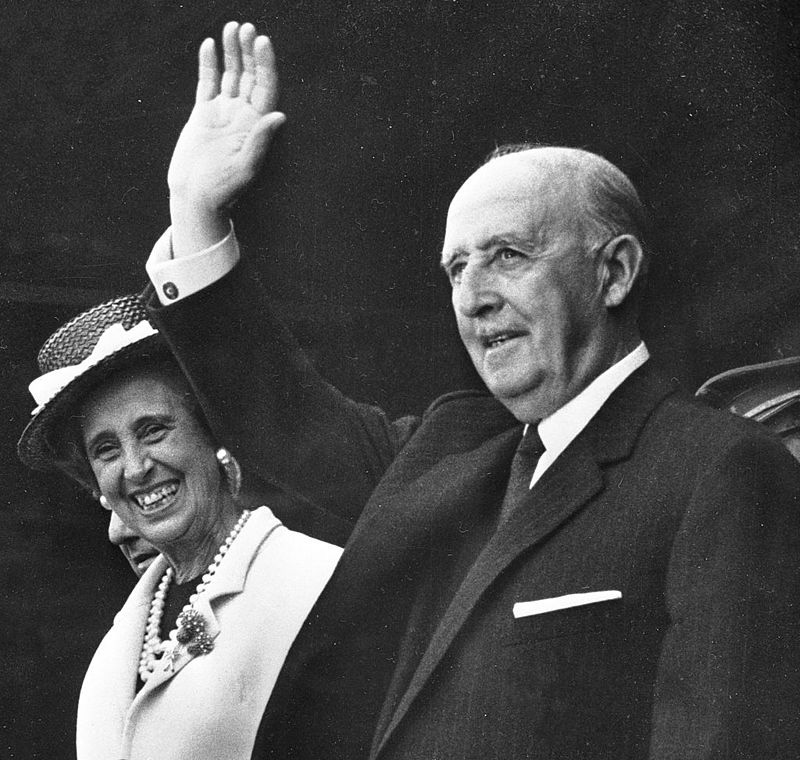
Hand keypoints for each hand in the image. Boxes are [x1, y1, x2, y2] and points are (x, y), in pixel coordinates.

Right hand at [168, 22, 285, 252]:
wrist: (195, 197)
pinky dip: (209, 64)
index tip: (262, 42)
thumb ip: (260, 141)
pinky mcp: (203, 113)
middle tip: (247, 27)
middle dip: (249, 51)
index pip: (265, 88)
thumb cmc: (223, 189)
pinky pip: (207, 83)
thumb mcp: (245, 167)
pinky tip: (209, 45)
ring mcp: (223, 113)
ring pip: (231, 75)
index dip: (265, 65)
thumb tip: (280, 116)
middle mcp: (242, 116)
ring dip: (232, 52)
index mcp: (256, 126)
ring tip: (232, 27)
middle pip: (250, 76)